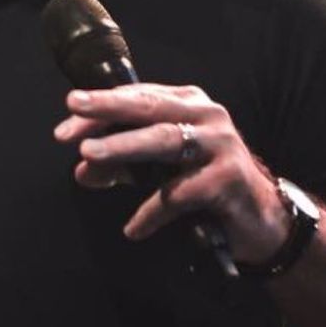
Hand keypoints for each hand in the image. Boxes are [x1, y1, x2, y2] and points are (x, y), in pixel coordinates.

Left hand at [53, 83, 290, 262]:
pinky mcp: (229, 178)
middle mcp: (206, 115)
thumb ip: (121, 165)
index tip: (67, 122)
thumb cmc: (204, 183)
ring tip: (89, 156)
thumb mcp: (158, 170)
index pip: (137, 98)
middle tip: (74, 110)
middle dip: (109, 108)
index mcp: (187, 102)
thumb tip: (82, 170)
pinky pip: (181, 193)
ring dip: (124, 147)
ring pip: (166, 140)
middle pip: (150, 107)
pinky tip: (133, 228)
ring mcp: (221, 145)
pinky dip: (152, 211)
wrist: (259, 218)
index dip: (100, 108)